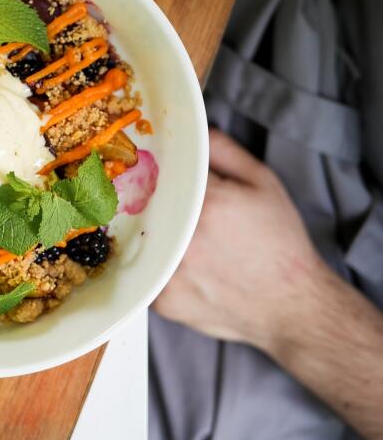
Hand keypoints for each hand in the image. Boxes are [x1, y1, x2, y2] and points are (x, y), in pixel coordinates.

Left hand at [153, 129, 324, 350]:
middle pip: (149, 205)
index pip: (165, 172)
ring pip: (145, 239)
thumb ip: (224, 151)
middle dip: (158, 202)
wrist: (293, 306)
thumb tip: (193, 132)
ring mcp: (171, 274)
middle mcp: (184, 240)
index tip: (162, 174)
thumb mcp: (263, 183)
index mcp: (208, 204)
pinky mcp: (165, 301)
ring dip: (158, 234)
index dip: (164, 172)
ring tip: (190, 241)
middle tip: (181, 212)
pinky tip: (191, 267)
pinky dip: (163, 265)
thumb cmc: (281, 244)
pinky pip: (149, 270)